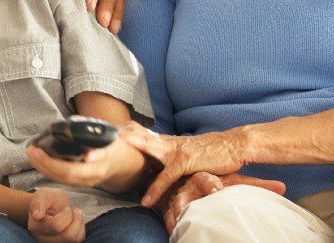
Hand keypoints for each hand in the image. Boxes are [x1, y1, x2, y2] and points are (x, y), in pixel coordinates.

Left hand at [24, 134, 127, 188]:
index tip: (87, 155)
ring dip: (43, 167)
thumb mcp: (110, 136)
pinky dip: (46, 170)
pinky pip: (60, 179)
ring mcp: (86, 182)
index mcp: (104, 160)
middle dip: (49, 163)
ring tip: (30, 153)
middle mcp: (94, 174)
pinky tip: (36, 160)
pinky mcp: (78, 183)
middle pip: (70, 173)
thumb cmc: (112, 146)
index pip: (97, 160)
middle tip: (33, 150)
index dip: (92, 157)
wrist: (119, 164)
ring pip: (62, 179)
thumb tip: (77, 121)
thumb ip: (95, 130)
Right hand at [27, 187, 84, 242]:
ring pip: (73, 239)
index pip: (56, 226)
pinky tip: (75, 221)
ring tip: (75, 214)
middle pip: (67, 235)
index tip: (66, 208)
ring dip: (78, 224)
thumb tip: (36, 216)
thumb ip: (38, 203)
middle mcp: (42, 239)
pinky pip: (77, 240)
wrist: (49, 206)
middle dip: (75, 220)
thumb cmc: (46, 200)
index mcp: (35, 227)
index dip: (66, 215)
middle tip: (72, 210)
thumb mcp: (42, 195)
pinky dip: (80, 229)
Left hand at [118, 121, 248, 207]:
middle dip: (119, 139)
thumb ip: (173, 154)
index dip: (124, 134)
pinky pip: (166, 177)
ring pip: (146, 151)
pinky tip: (146, 200)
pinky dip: (155, 189)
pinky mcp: (186, 161)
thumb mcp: (189, 150)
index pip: (141, 134)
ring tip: (109, 161)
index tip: (107, 135)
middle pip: (138, 138)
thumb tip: (162, 161)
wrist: (236, 144)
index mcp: (168, 140)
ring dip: (128, 157)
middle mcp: (169, 142)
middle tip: (98, 141)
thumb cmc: (214, 150)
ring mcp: (176, 150)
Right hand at [156, 172, 285, 233]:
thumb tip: (283, 186)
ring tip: (178, 226)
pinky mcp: (168, 208)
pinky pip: (168, 217)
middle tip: (186, 212)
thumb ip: (256, 184)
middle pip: (186, 195)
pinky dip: (171, 225)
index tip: (217, 191)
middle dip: (184, 203)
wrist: (184, 177)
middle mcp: (188, 186)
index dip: (211, 185)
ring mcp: (177, 198)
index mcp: (205, 177)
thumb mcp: (234, 180)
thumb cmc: (214, 180)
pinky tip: (174, 232)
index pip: (208, 179)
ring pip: (174, 208)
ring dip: (176, 217)